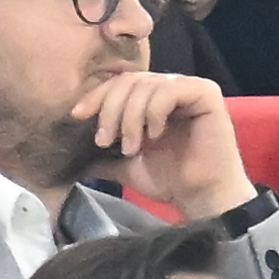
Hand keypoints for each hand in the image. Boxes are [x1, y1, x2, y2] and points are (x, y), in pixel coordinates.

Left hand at [70, 70, 258, 217]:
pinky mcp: (206, 94)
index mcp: (152, 98)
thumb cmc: (170, 180)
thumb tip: (73, 159)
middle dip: (110, 109)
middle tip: (104, 139)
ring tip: (130, 147)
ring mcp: (189, 88)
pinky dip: (153, 112)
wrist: (202, 197)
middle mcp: (170, 87)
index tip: (77, 115)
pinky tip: (154, 134)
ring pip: (145, 85)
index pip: (118, 84)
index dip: (96, 96)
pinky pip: (169, 90)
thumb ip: (103, 157)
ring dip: (130, 117)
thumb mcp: (127, 165)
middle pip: (128, 81)